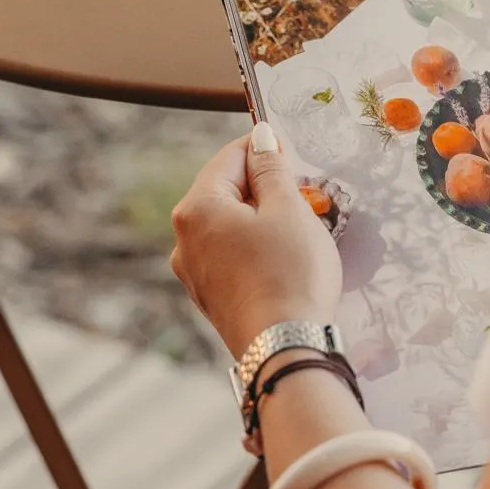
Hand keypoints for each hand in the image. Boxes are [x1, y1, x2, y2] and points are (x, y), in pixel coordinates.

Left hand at [170, 123, 342, 357]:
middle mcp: (184, 239)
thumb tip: (261, 137)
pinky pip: (232, 254)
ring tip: (300, 230)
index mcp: (197, 209)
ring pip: (230, 224)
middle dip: (265, 187)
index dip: (266, 149)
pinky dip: (257, 247)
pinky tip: (285, 260)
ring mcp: (193, 272)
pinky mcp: (210, 297)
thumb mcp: (289, 210)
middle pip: (227, 190)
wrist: (286, 351)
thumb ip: (272, 168)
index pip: (230, 156)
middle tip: (306, 196)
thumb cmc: (290, 274)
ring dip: (263, 218)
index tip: (296, 154)